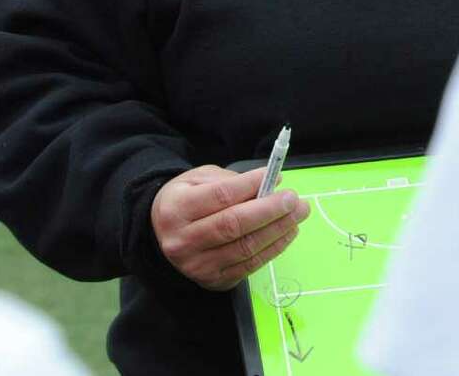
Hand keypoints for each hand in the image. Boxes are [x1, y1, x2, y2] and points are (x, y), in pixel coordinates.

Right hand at [151, 166, 307, 291]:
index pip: (220, 196)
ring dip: (278, 230)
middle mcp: (183, 241)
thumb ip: (231, 180)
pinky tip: (287, 233)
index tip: (276, 177)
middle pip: (233, 225)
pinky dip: (273, 249)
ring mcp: (197, 266)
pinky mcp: (213, 281)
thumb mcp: (199, 179)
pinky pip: (249, 266)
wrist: (162, 235)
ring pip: (245, 248)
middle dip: (270, 211)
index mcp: (177, 209)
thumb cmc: (186, 200)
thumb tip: (269, 184)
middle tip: (294, 200)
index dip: (251, 185)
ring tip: (297, 214)